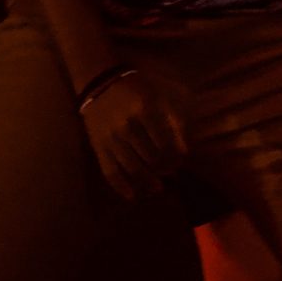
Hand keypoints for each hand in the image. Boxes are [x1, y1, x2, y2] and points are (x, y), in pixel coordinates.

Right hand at [80, 69, 188, 201]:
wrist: (101, 84)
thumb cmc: (138, 90)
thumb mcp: (160, 98)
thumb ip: (173, 122)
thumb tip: (183, 151)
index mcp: (147, 110)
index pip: (167, 143)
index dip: (178, 157)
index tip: (182, 160)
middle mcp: (128, 126)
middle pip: (152, 159)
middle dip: (166, 169)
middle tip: (172, 173)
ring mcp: (110, 139)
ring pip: (132, 169)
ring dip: (148, 183)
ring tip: (158, 188)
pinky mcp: (98, 148)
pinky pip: (110, 172)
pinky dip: (123, 187)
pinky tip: (134, 196)